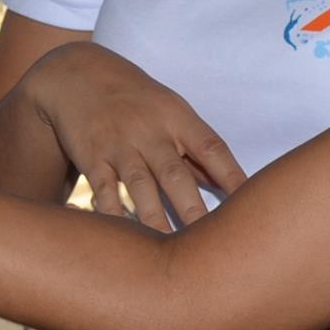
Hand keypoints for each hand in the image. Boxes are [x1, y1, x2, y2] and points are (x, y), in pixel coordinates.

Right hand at [17, 42, 244, 231]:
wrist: (78, 75)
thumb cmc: (136, 99)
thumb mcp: (171, 112)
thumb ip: (196, 151)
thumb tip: (229, 187)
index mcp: (178, 118)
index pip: (213, 148)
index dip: (233, 177)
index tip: (251, 206)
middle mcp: (150, 132)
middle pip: (175, 174)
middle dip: (193, 209)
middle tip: (209, 244)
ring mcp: (120, 145)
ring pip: (140, 187)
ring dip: (154, 220)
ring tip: (167, 254)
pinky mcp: (92, 157)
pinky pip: (105, 191)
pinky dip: (113, 215)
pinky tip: (123, 238)